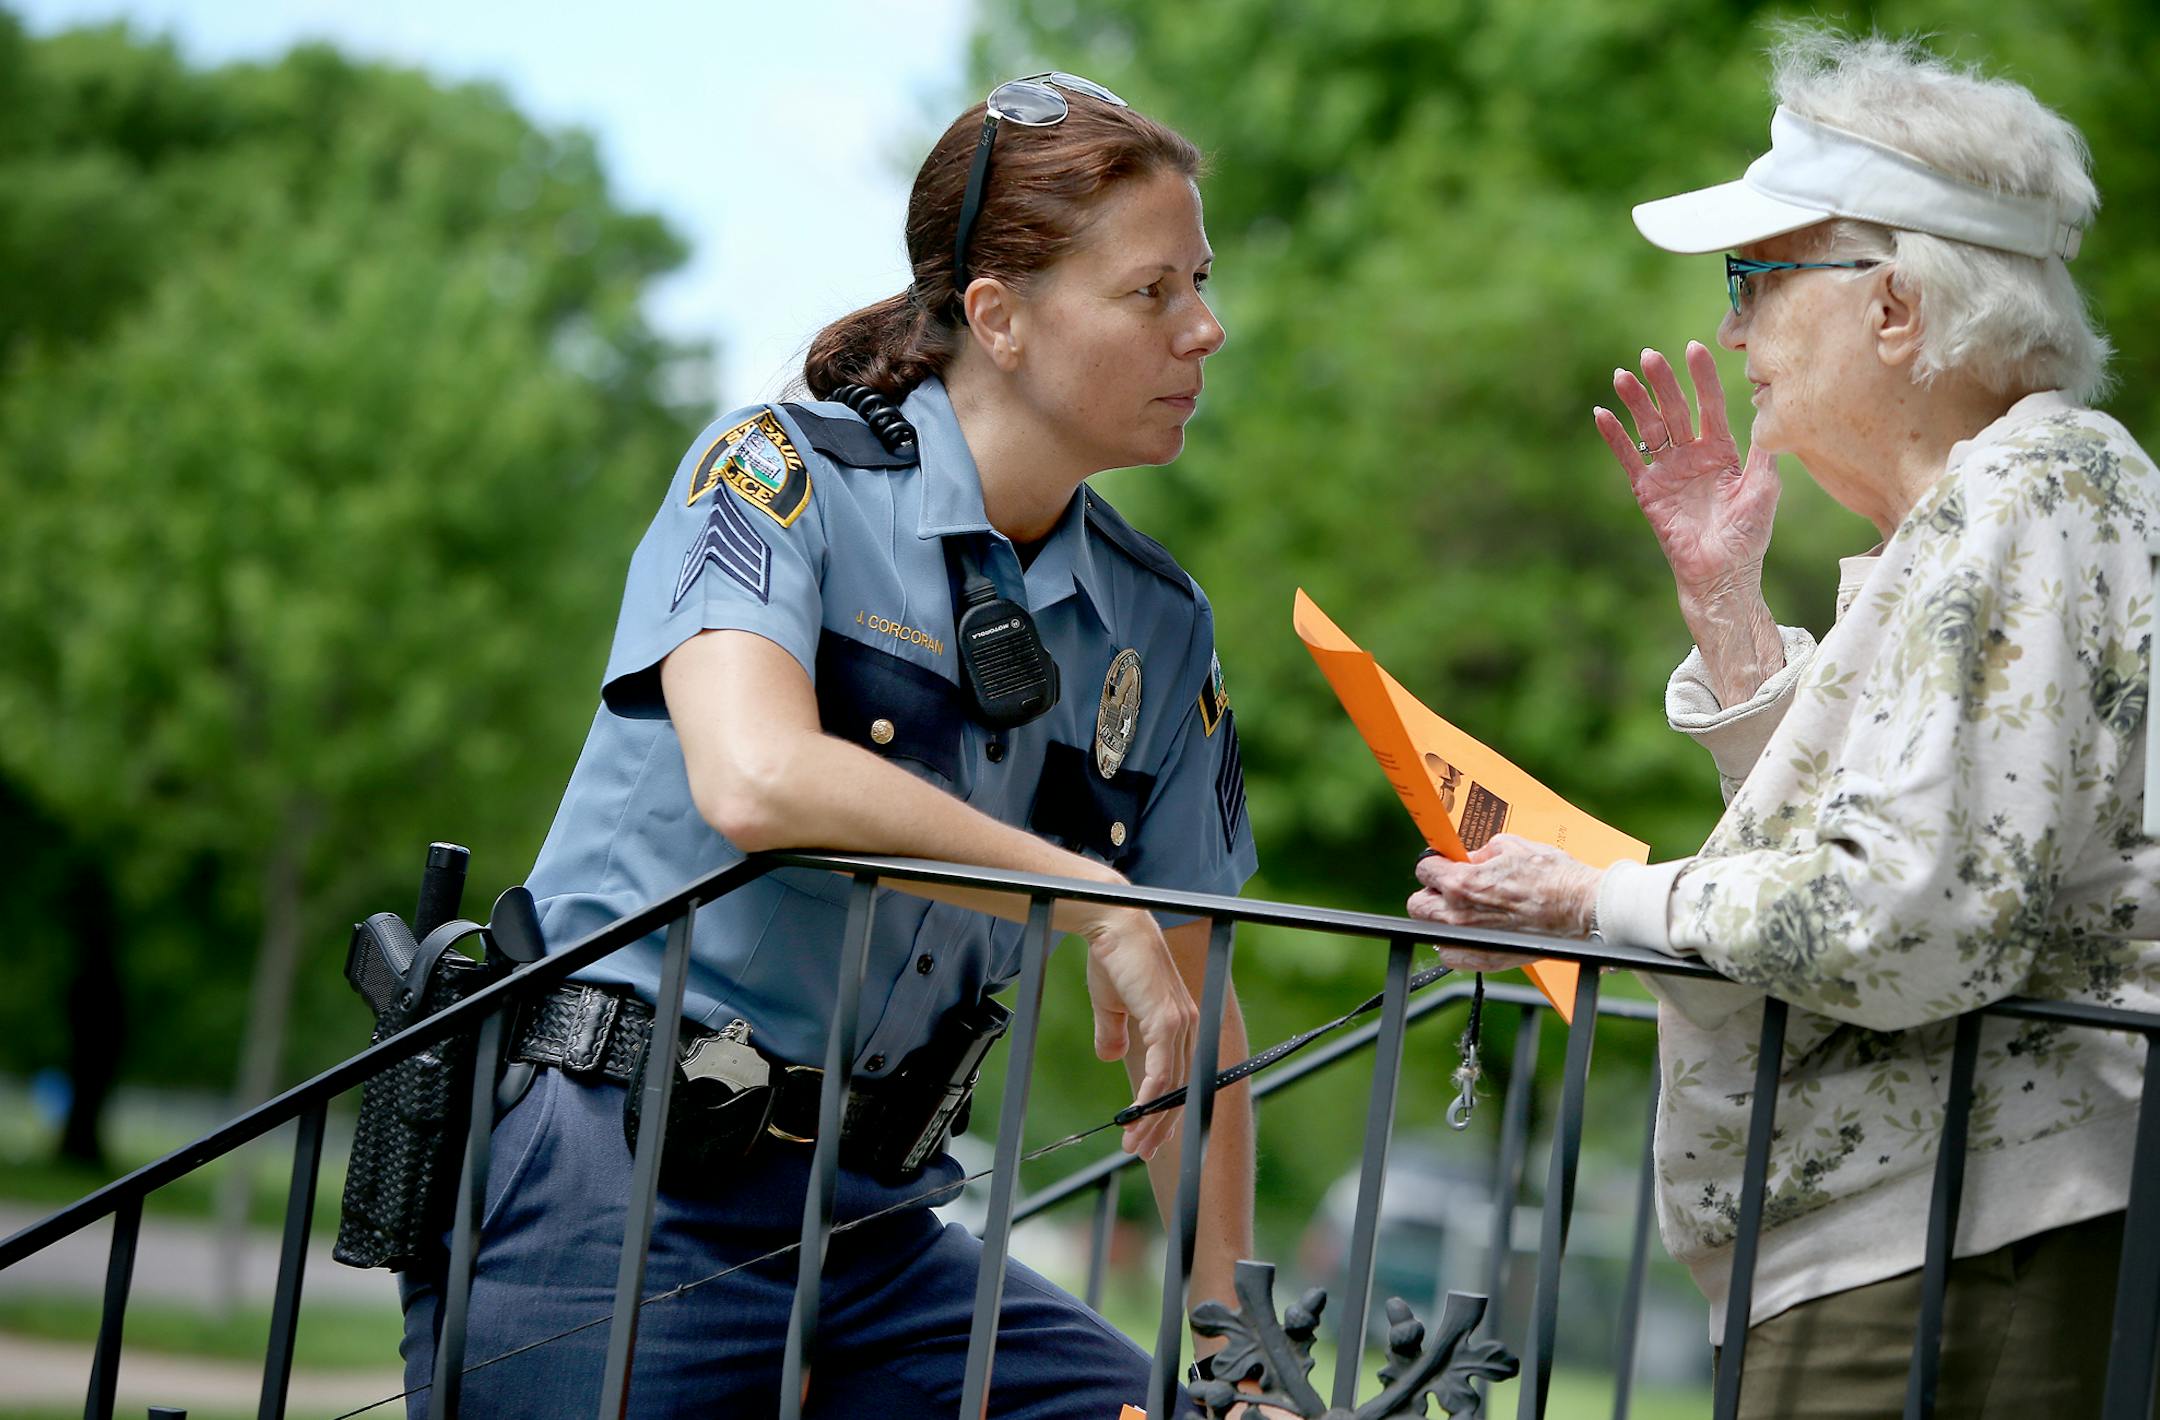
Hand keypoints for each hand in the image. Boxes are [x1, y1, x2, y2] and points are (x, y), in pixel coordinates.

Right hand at [1078, 904, 1197, 1158]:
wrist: (1112, 927)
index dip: (1165, 1109)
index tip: (1149, 1135)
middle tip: (1141, 1152)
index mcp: (1177, 1022)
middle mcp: (1186, 1026)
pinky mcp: (1167, 1020)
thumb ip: (1114, 1032)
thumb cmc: (1113, 960)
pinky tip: (1136, 1118)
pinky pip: (1162, 1071)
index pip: (1177, 1076)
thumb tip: (1111, 1056)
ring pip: (1171, 1086)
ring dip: (1152, 1120)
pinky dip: (1150, 1098)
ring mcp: (1180, 1023)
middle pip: (1178, 1088)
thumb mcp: (1111, 1005)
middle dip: (1160, 1125)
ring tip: (1134, 1144)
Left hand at [1406, 837, 1601, 968]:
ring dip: (1441, 919)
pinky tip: (1471, 932)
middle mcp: (1459, 914)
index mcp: (1462, 883)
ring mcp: (1471, 941)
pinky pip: (1451, 955)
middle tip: (1450, 888)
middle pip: (1418, 905)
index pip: (1425, 870)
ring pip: (1431, 931)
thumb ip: (1480, 852)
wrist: (1580, 908)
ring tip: (1464, 910)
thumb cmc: (1552, 876)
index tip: (1446, 865)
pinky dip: (1455, 945)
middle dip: (1431, 893)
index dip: (1436, 864)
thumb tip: (1468, 857)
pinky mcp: (1486, 959)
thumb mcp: (1511, 846)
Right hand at [1593, 341, 1779, 601]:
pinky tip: (1602, 414)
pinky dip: (1615, 437)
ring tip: (1622, 375)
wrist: (1724, 574)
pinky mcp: (1648, 491)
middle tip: (1650, 356)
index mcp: (1721, 451)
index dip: (1702, 378)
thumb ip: (1763, 451)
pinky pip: (1629, 459)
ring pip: (1649, 428)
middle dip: (1663, 383)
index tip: (1694, 347)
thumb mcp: (1765, 487)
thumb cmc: (1749, 535)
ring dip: (1635, 402)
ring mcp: (1668, 472)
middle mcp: (1692, 455)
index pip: (1710, 405)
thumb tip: (1771, 410)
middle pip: (1674, 410)